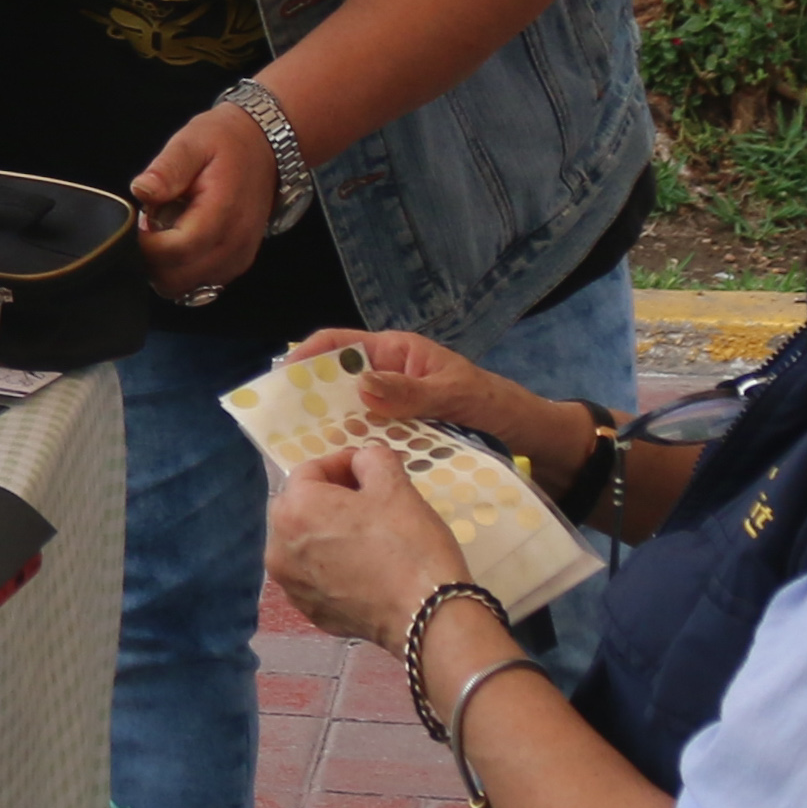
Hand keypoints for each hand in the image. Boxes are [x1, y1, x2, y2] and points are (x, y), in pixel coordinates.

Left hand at [128, 100, 276, 294]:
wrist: (265, 146)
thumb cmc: (226, 143)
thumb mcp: (191, 142)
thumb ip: (167, 169)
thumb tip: (141, 190)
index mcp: (221, 213)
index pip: (175, 252)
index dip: (146, 245)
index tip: (139, 222)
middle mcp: (234, 243)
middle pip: (178, 278)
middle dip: (152, 259)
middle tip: (150, 226)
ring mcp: (238, 258)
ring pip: (187, 287)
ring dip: (167, 267)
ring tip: (167, 231)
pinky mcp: (237, 263)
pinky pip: (201, 285)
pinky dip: (183, 272)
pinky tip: (181, 243)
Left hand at [264, 440, 469, 649]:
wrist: (425, 615)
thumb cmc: (408, 544)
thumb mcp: (395, 485)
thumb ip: (371, 459)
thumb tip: (360, 463)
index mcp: (293, 510)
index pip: (310, 471)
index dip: (341, 464)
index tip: (368, 469)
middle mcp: (278, 548)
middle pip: (300, 507)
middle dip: (330, 497)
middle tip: (369, 499)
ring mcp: (290, 585)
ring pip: (304, 543)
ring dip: (328, 531)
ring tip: (366, 534)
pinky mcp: (308, 610)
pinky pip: (314, 575)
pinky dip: (331, 565)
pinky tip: (364, 567)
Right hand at [291, 326, 575, 460]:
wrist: (525, 433)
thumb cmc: (493, 403)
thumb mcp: (454, 394)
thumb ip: (409, 392)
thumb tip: (360, 385)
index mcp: (397, 351)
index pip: (341, 344)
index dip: (307, 356)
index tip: (282, 379)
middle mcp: (388, 374)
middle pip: (336, 378)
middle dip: (309, 395)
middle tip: (281, 422)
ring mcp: (392, 403)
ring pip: (348, 409)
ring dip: (327, 424)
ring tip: (299, 446)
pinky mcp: (399, 429)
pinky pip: (366, 433)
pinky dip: (350, 444)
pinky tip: (336, 463)